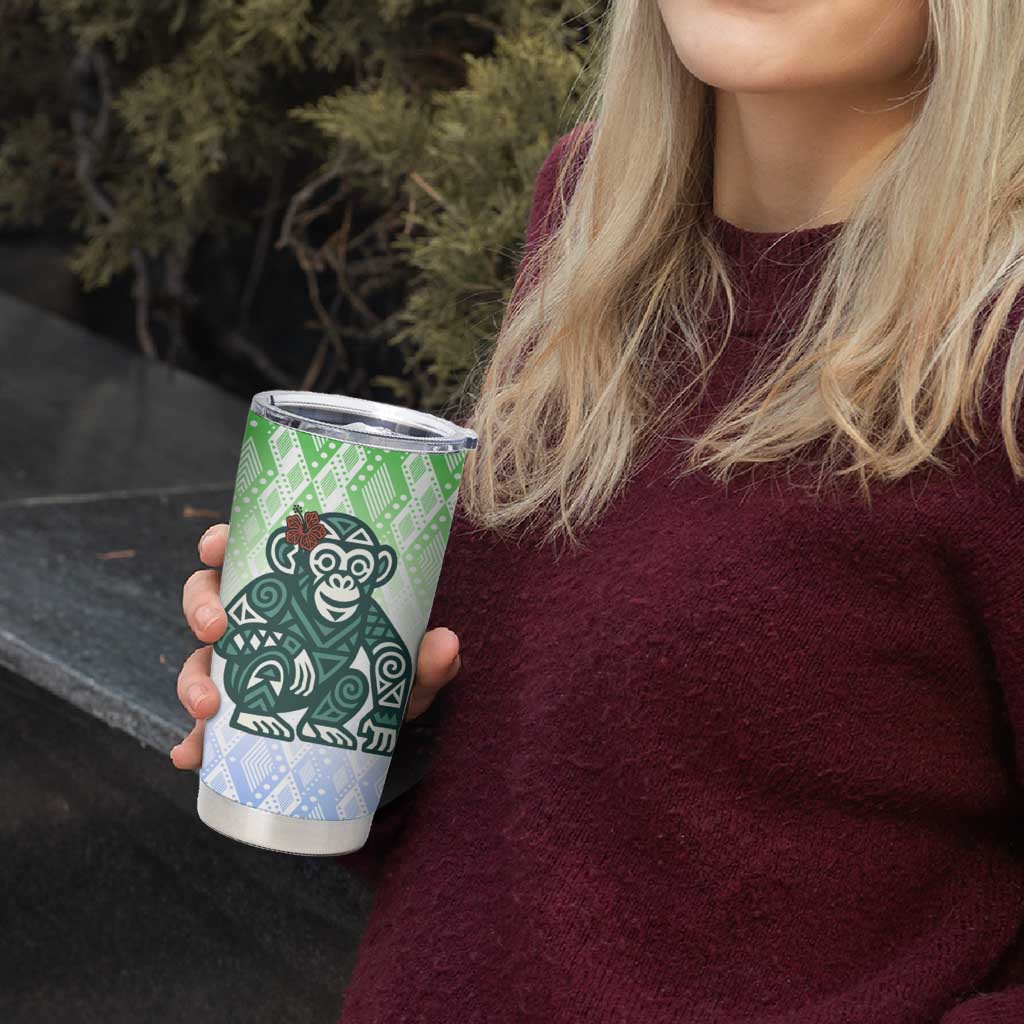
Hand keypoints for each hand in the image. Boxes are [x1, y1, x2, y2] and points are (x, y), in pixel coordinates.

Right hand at [169, 523, 461, 768]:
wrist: (378, 727)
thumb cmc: (385, 673)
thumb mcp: (406, 665)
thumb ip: (426, 658)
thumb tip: (446, 644)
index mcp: (289, 591)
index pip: (245, 553)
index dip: (220, 543)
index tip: (216, 546)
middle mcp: (259, 623)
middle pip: (208, 600)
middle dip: (202, 610)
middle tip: (217, 628)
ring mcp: (245, 668)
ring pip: (200, 660)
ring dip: (193, 679)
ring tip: (207, 707)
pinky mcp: (241, 714)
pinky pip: (206, 727)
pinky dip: (193, 742)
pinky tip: (191, 756)